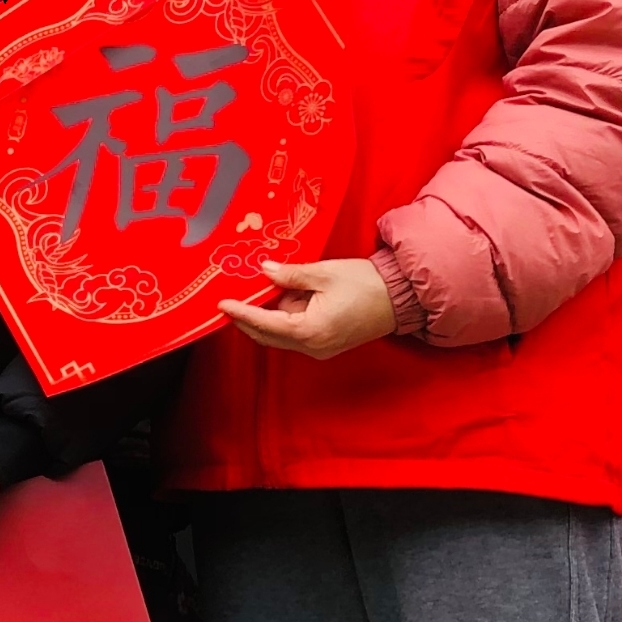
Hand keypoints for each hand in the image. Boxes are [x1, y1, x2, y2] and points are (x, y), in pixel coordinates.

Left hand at [220, 258, 398, 359]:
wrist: (400, 299)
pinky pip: (295, 334)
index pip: (264, 323)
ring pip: (281, 335)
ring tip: (273, 290)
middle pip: (268, 335)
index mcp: (309, 330)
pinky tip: (289, 299)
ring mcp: (319, 349)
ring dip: (271, 316)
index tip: (222, 304)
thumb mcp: (323, 273)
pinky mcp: (326, 345)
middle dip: (249, 318)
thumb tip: (264, 271)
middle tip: (232, 298)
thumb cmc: (365, 284)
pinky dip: (286, 319)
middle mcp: (311, 346)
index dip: (241, 313)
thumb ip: (290, 275)